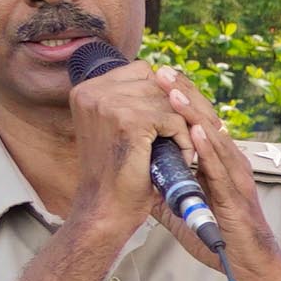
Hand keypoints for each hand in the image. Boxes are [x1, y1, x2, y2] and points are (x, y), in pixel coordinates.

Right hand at [58, 56, 185, 243]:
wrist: (106, 208)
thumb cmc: (118, 172)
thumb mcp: (119, 127)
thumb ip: (134, 100)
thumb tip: (171, 77)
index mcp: (88, 89)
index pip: (144, 72)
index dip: (168, 93)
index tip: (181, 115)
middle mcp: (93, 91)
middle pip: (160, 84)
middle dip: (182, 109)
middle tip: (193, 134)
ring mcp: (108, 104)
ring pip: (170, 102)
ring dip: (185, 127)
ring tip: (183, 150)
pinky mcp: (128, 121)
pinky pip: (175, 120)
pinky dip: (185, 140)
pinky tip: (181, 158)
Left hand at [136, 66, 280, 280]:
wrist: (249, 262)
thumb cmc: (219, 233)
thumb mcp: (182, 205)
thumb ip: (164, 186)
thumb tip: (136, 174)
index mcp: (218, 160)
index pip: (198, 120)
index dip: (179, 98)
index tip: (157, 78)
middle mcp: (230, 161)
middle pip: (207, 119)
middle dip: (184, 94)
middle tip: (162, 71)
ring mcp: (235, 176)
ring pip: (214, 136)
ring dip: (192, 112)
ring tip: (172, 91)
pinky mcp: (236, 195)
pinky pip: (221, 167)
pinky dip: (208, 148)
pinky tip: (194, 131)